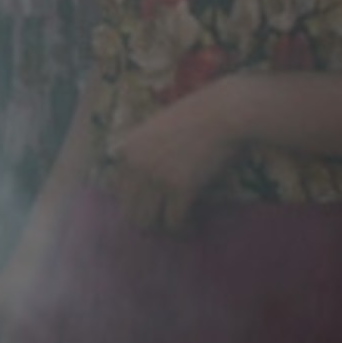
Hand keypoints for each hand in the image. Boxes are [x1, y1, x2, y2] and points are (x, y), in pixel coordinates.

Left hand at [108, 82, 246, 232]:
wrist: (222, 112)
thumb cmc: (195, 118)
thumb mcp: (155, 131)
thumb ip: (144, 155)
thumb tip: (147, 190)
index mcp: (125, 151)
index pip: (119, 193)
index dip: (139, 204)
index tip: (157, 208)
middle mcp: (134, 166)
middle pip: (129, 212)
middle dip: (149, 222)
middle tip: (168, 223)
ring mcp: (156, 178)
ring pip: (149, 223)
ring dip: (165, 230)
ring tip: (181, 226)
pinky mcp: (180, 188)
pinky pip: (175, 223)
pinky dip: (184, 230)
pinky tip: (194, 227)